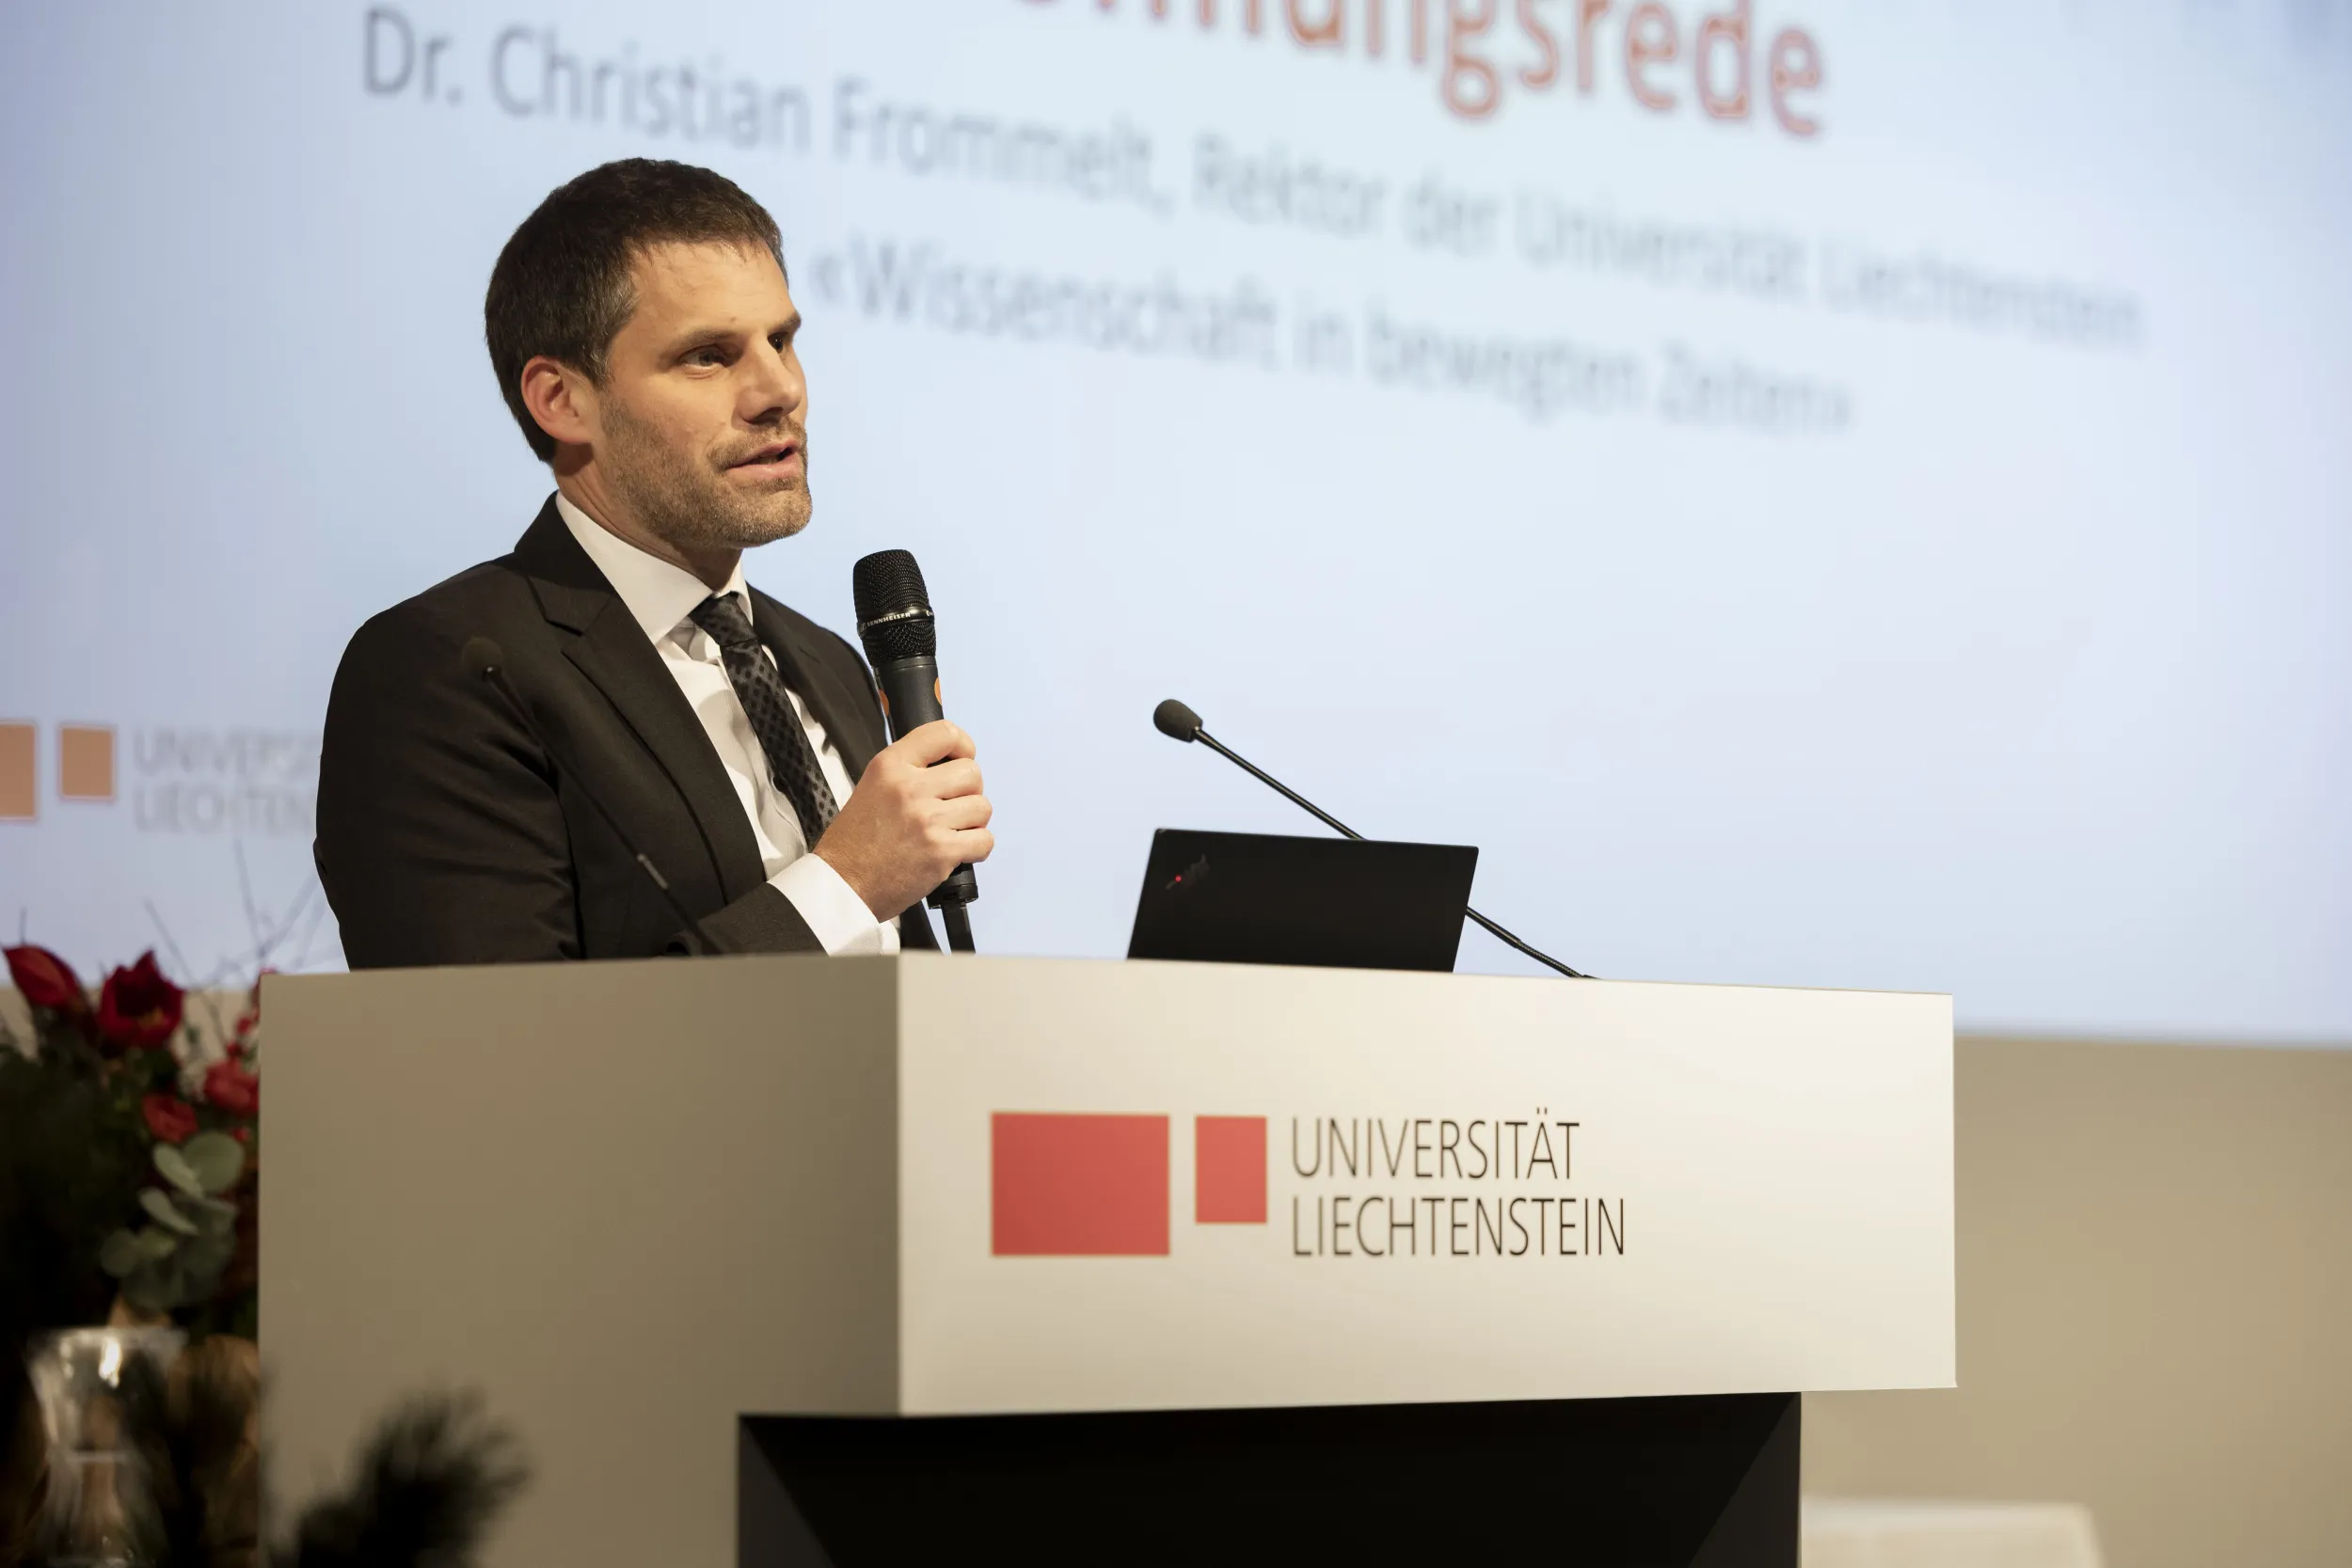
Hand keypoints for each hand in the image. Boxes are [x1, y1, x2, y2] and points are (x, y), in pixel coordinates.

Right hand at [815, 720, 993, 920]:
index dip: (963, 745)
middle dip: (968, 790)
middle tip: (951, 805)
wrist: (843, 884)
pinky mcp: (941, 851)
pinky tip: (956, 850)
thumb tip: (950, 762)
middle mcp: (910, 788)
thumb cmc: (855, 841)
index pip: (944, 733)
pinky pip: (984, 840)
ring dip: (973, 821)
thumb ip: (909, 769)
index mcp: (891, 766)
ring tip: (951, 830)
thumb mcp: (873, 785)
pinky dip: (977, 848)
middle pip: (972, 772)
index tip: (962, 757)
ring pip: (982, 806)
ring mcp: (928, 820)